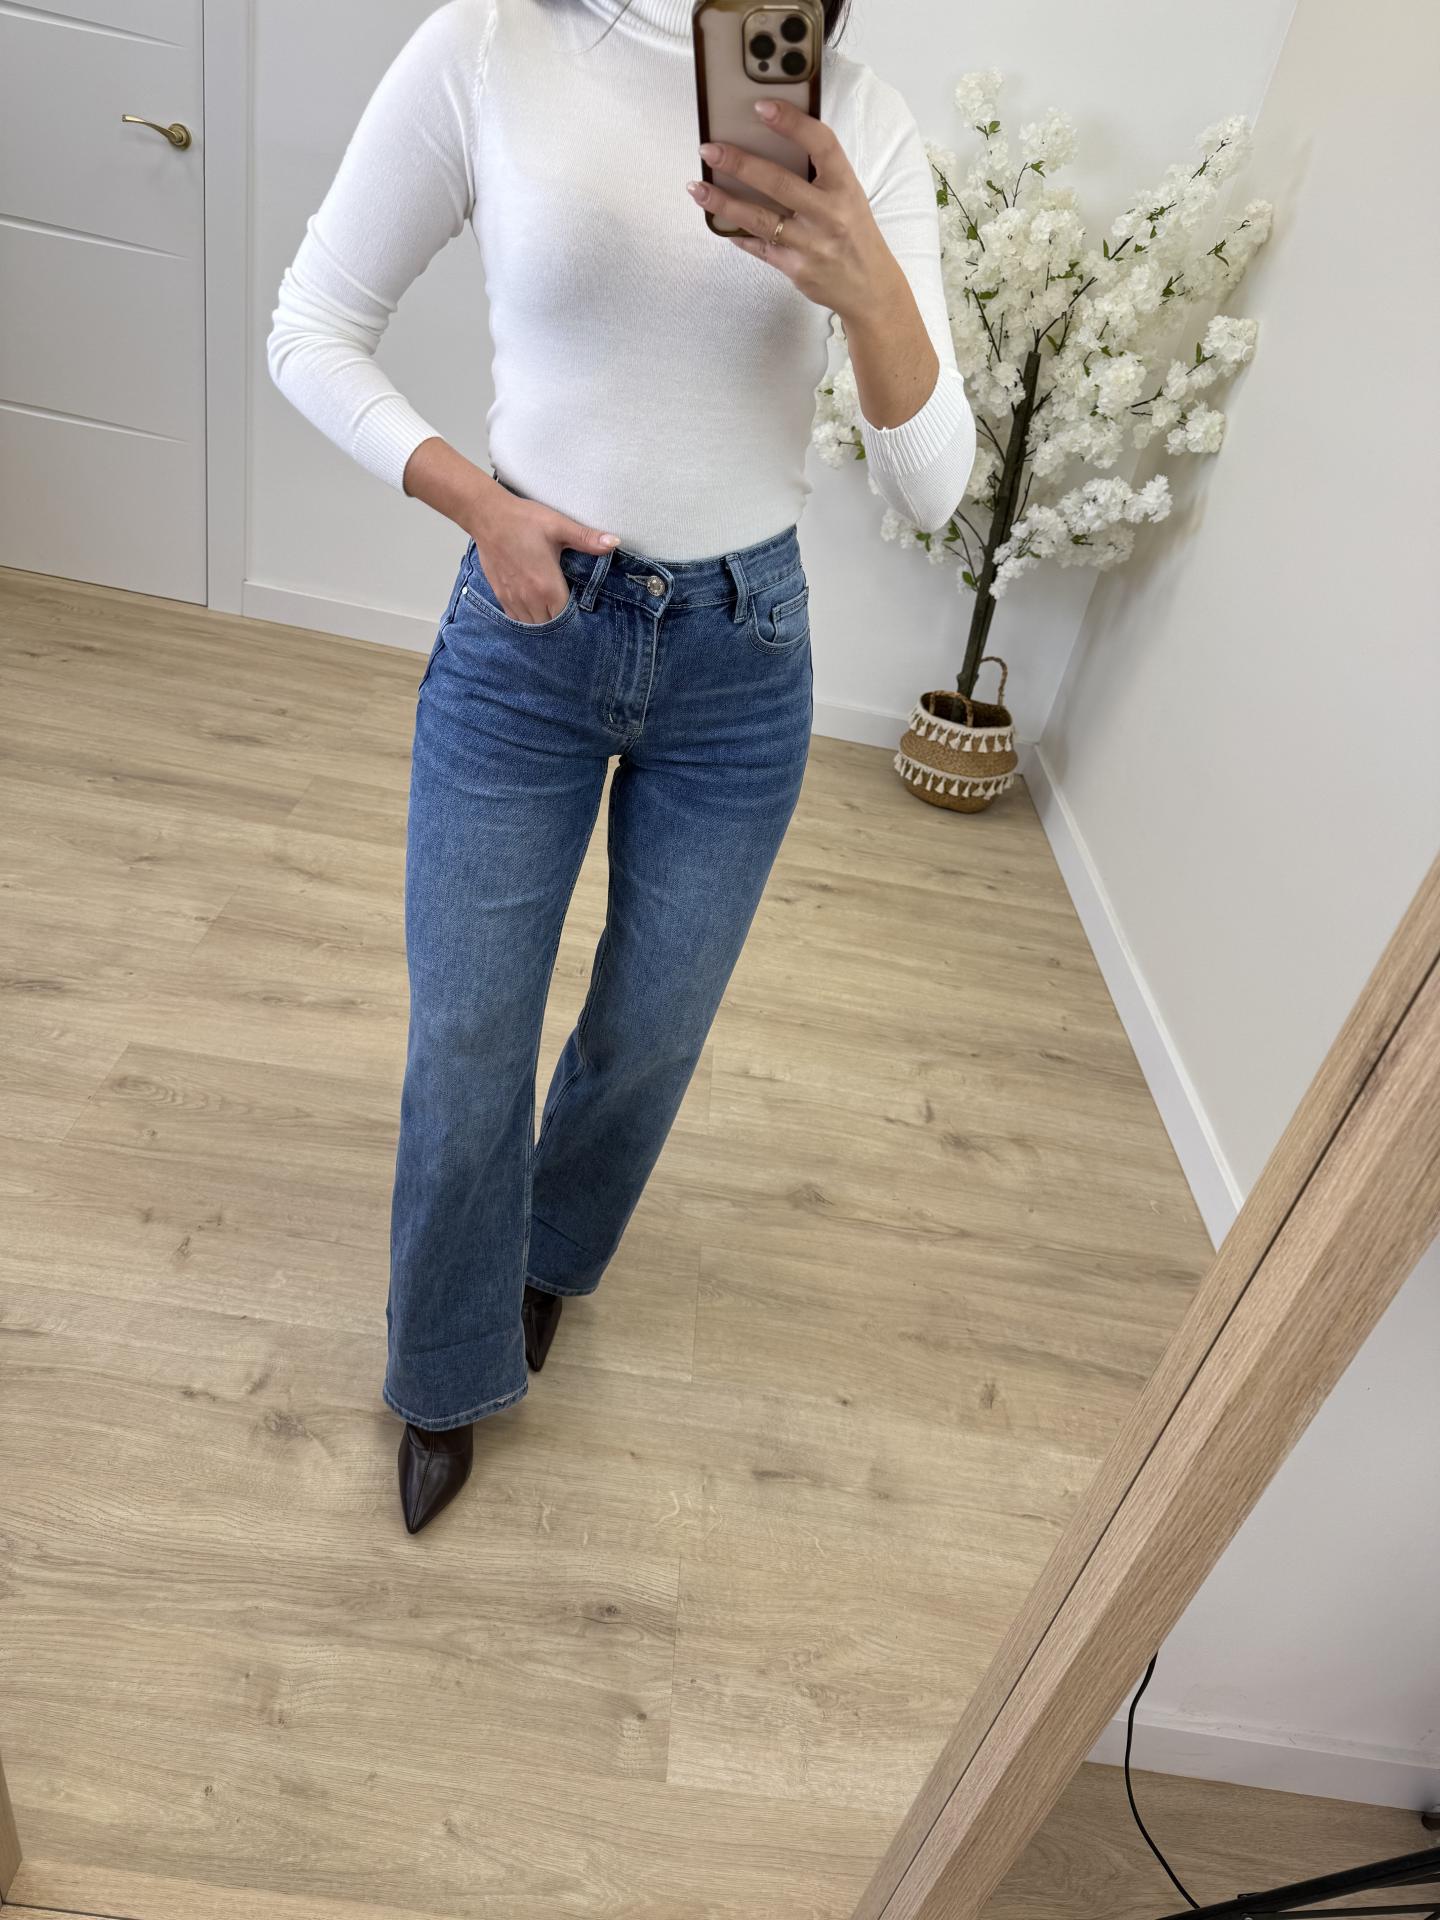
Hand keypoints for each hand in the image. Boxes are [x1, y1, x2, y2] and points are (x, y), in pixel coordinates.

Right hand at [470, 488, 618, 624]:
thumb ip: (587, 539)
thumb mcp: (559, 526)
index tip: (582, 614)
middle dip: (561, 624)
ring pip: (532, 626)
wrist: (488, 516)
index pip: (565, 618)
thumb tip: (615, 542)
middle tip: (571, 616)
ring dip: (543, 623)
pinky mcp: (501, 595)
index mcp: (547, 586)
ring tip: (554, 615)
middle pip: (550, 626)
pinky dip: (527, 620)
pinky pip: (516, 619)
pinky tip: (535, 611)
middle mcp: (530, 598)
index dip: (575, 619)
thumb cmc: (524, 520)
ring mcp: (513, 599)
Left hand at [687, 98, 903, 325]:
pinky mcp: (796, 269)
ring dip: (724, 202)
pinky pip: (760, 248)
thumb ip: (817, 173)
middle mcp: (829, 213)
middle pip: (778, 182)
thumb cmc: (854, 234)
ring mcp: (812, 244)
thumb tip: (771, 144)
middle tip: (709, 150)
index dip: (791, 122)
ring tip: (697, 188)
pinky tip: (719, 223)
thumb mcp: (848, 196)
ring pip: (760, 219)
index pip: (820, 144)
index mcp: (845, 186)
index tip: (761, 106)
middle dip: (739, 163)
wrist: (870, 288)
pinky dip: (738, 234)